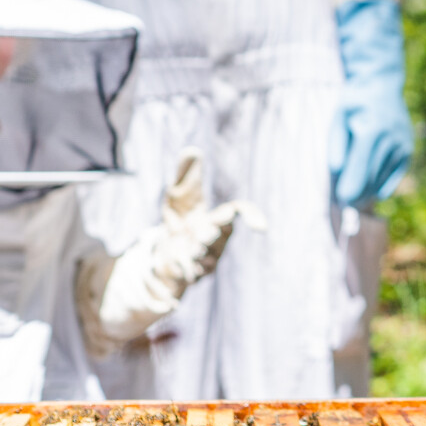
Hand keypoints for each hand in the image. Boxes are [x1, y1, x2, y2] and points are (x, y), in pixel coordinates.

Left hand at [80, 150, 261, 357]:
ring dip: (197, 251)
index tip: (261, 227)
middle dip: (211, 232)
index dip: (251, 216)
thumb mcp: (177, 194)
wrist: (165, 252)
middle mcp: (217, 239)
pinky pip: (193, 271)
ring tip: (190, 248)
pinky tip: (178, 261)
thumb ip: (185, 174)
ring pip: (206, 254)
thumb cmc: (178, 220)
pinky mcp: (195, 274)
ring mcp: (208, 258)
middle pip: (219, 234)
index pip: (239, 212)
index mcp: (218, 217)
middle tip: (205, 231)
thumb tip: (192, 150)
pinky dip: (185, 266)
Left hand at [331, 0, 412, 205]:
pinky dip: (381, 187)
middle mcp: (391, 140)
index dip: (349, 187)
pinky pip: (393, 177)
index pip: (359, 168)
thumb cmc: (354, 102)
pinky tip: (369, 191)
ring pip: (382, 179)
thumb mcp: (338, 117)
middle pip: (371, 177)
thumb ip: (336, 144)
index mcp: (372, 130)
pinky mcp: (408, 151)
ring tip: (353, 199)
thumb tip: (337, 171)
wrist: (382, 85)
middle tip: (343, 206)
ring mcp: (403, 146)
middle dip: (356, 194)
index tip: (340, 201)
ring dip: (367, 192)